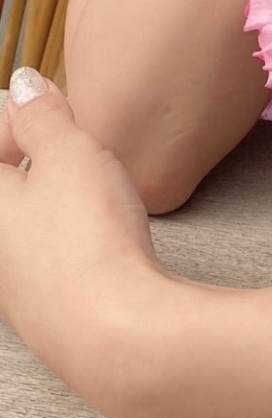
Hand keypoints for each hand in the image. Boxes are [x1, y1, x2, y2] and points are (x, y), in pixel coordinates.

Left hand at [0, 74, 170, 417]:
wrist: (115, 332)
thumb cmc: (86, 239)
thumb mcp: (69, 152)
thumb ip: (42, 115)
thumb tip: (23, 85)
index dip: (14, 124)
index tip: (45, 109)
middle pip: (2, 191)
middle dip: (27, 160)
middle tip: (69, 142)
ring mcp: (10, 287)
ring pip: (20, 226)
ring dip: (47, 197)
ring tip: (88, 183)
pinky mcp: (42, 312)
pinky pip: (41, 258)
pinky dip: (63, 233)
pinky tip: (97, 231)